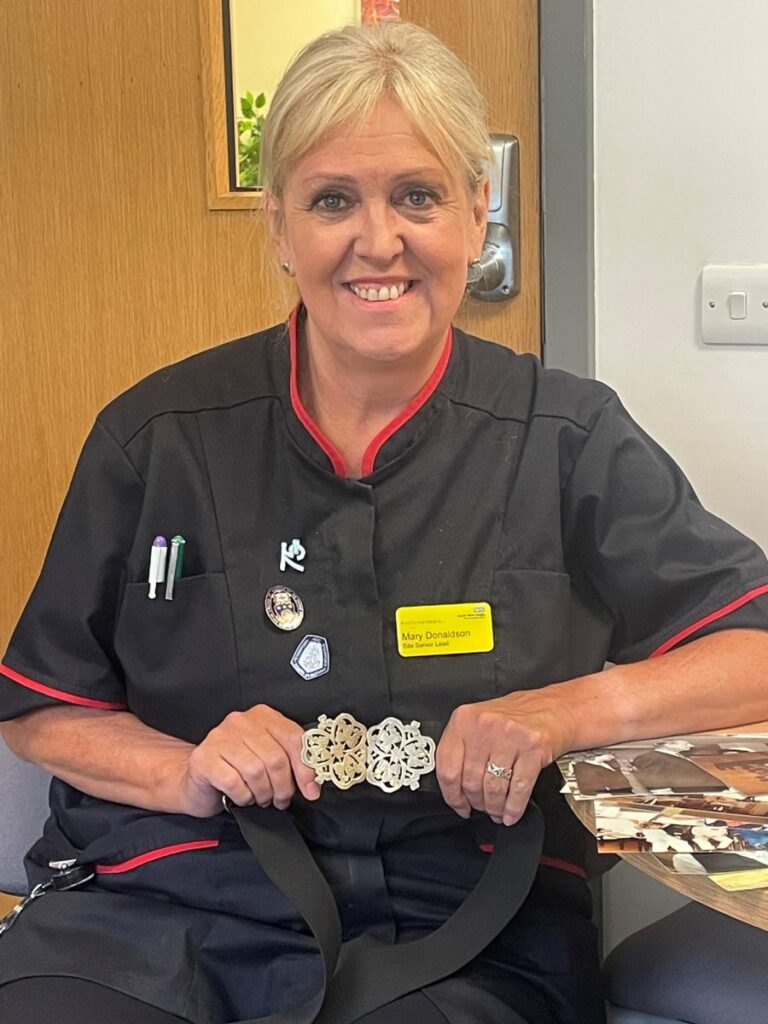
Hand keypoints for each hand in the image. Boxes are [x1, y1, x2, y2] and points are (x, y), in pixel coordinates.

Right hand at [177, 704, 320, 816]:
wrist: (197, 777)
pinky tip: (242, 797)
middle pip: (276, 758)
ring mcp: (220, 737)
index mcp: (262, 716)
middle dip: (283, 787)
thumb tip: (313, 785)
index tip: (311, 791)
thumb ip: (291, 763)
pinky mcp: (204, 758)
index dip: (305, 768)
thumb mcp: (267, 758)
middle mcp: (241, 721)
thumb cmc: (236, 768)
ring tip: (261, 798)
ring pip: (256, 771)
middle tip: (280, 799)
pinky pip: (234, 783)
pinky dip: (243, 797)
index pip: (293, 738)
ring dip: (263, 793)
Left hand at [435, 689, 576, 826]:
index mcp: (464, 720)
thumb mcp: (480, 722)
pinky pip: (518, 788)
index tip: (458, 805)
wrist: (554, 708)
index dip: (452, 795)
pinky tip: (511, 813)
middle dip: (476, 803)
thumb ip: (463, 748)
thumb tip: (454, 788)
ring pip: (494, 788)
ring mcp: (510, 736)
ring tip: (496, 812)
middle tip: (481, 808)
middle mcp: (485, 725)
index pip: (447, 767)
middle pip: (471, 781)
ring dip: (494, 808)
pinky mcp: (533, 748)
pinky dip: (513, 807)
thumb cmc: (515, 717)